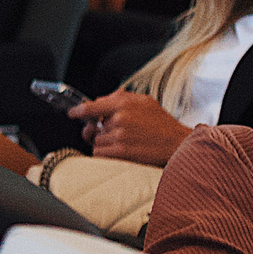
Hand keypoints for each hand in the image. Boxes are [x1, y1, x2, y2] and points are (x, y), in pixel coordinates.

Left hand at [75, 91, 192, 166]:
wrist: (180, 145)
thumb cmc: (163, 125)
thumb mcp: (145, 102)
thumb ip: (121, 98)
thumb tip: (98, 101)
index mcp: (124, 103)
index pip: (91, 106)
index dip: (78, 111)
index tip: (72, 113)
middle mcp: (120, 118)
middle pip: (93, 127)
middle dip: (99, 132)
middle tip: (113, 134)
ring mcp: (120, 135)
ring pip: (96, 141)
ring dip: (105, 144)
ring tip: (126, 143)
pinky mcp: (122, 152)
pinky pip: (99, 154)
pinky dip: (106, 155)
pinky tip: (122, 153)